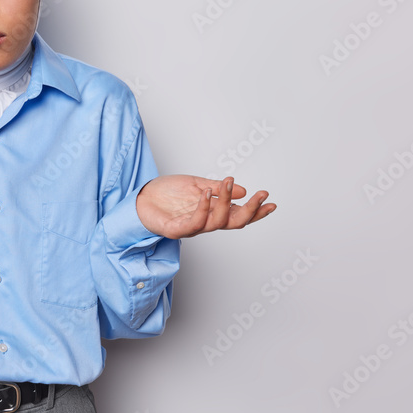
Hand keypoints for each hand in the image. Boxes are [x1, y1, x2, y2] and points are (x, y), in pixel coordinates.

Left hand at [135, 175, 274, 239]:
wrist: (141, 198)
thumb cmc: (167, 194)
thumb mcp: (196, 185)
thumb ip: (217, 189)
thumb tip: (240, 190)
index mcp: (213, 212)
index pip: (239, 215)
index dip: (256, 211)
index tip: (271, 202)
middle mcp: (206, 222)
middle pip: (234, 223)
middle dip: (250, 210)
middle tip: (261, 195)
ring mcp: (192, 227)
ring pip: (217, 222)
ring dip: (225, 202)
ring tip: (227, 183)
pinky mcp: (176, 230)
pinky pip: (194, 222)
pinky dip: (203, 208)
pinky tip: (206, 194)